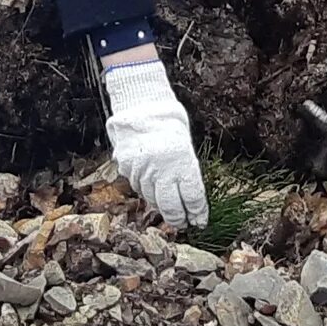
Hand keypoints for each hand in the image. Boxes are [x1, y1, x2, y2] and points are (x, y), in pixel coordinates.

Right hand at [103, 59, 206, 227]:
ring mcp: (142, 169)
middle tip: (183, 223)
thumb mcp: (185, 144)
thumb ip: (186, 170)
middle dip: (179, 218)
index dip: (197, 212)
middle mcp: (162, 169)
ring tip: (169, 209)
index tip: (200, 220)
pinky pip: (138, 187)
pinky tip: (152, 189)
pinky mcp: (126, 168)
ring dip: (162, 206)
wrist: (139, 102)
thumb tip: (189, 197)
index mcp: (182, 161)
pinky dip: (146, 191)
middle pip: (171, 206)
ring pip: (152, 199)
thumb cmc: (168, 120)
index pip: (192, 197)